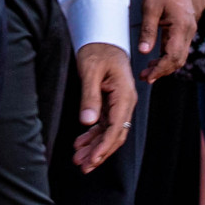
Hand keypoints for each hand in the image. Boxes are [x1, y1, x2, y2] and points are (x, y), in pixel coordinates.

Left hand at [70, 43, 136, 172]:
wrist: (103, 38)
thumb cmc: (97, 50)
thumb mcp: (90, 71)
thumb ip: (89, 96)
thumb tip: (87, 122)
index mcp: (124, 94)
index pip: (116, 127)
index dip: (104, 147)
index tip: (92, 160)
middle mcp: (125, 102)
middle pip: (115, 135)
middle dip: (99, 153)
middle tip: (83, 167)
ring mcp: (119, 104)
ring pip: (110, 132)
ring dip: (95, 147)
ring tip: (78, 160)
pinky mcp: (111, 103)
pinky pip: (104, 125)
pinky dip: (93, 136)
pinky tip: (80, 144)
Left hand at [137, 0, 196, 81]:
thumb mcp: (150, 8)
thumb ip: (147, 31)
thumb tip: (143, 51)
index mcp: (181, 27)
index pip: (173, 56)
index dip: (160, 69)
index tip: (148, 76)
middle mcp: (188, 31)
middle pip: (178, 60)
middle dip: (162, 71)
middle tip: (145, 77)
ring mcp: (188, 30)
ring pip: (179, 56)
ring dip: (165, 65)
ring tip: (148, 71)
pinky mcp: (185, 29)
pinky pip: (178, 48)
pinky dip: (168, 56)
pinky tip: (155, 59)